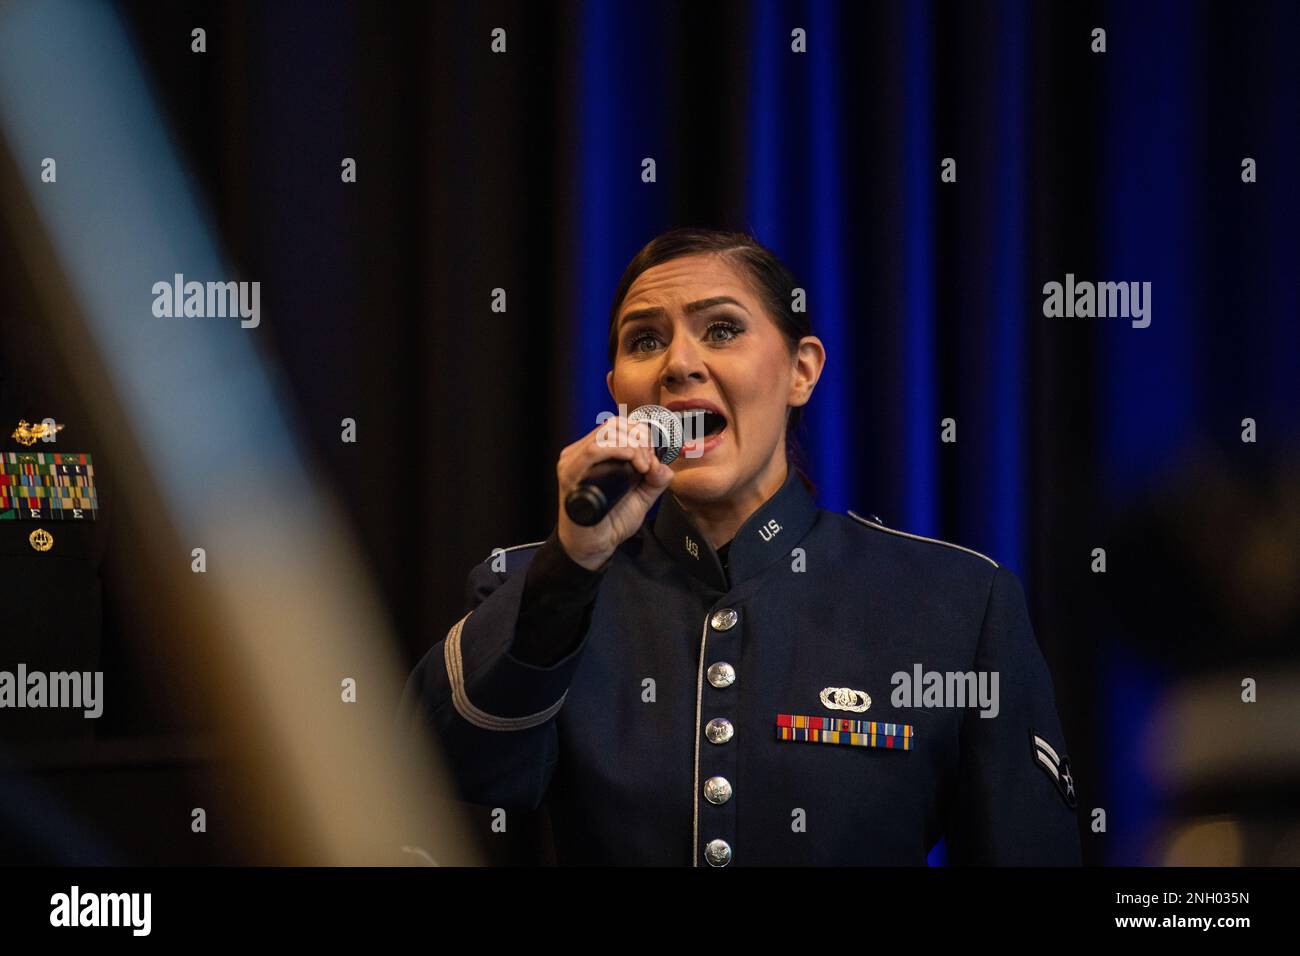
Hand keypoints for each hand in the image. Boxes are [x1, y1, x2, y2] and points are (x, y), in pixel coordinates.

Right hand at [555, 415, 673, 569]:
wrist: (593, 547)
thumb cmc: (610, 521)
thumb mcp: (641, 497)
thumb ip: (656, 480)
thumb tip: (663, 465)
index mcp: (595, 452)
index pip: (619, 425)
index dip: (642, 434)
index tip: (653, 457)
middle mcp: (580, 452)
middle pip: (614, 425)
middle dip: (640, 440)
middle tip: (649, 464)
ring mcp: (573, 462)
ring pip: (606, 433)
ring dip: (633, 446)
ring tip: (642, 468)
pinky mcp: (570, 475)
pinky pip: (592, 450)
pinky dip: (618, 450)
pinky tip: (633, 463)